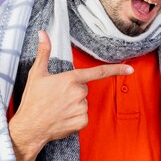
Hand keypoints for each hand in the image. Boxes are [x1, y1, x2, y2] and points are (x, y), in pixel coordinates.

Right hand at [9, 30, 133, 160]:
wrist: (29, 127)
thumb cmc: (32, 100)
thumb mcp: (37, 73)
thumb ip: (44, 52)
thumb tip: (43, 33)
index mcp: (70, 79)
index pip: (98, 72)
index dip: (116, 69)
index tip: (130, 69)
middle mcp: (78, 93)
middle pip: (84, 89)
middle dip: (73, 92)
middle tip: (56, 97)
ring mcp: (81, 108)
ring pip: (83, 103)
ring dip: (73, 105)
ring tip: (57, 108)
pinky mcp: (81, 122)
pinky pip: (82, 116)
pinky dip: (74, 118)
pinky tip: (61, 118)